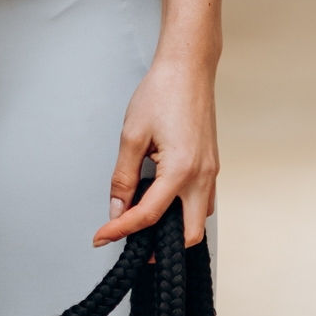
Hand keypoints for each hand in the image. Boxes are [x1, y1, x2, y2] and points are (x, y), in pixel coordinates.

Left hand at [93, 54, 218, 249]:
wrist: (188, 68)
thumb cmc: (162, 92)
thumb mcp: (132, 134)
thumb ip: (123, 176)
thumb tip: (117, 208)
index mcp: (180, 171)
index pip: (148, 215)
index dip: (121, 229)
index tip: (103, 235)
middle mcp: (202, 177)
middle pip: (188, 235)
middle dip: (161, 247)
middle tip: (133, 244)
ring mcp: (211, 172)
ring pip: (199, 219)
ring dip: (176, 229)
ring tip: (147, 222)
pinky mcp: (212, 165)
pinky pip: (203, 201)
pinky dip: (185, 211)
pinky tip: (166, 201)